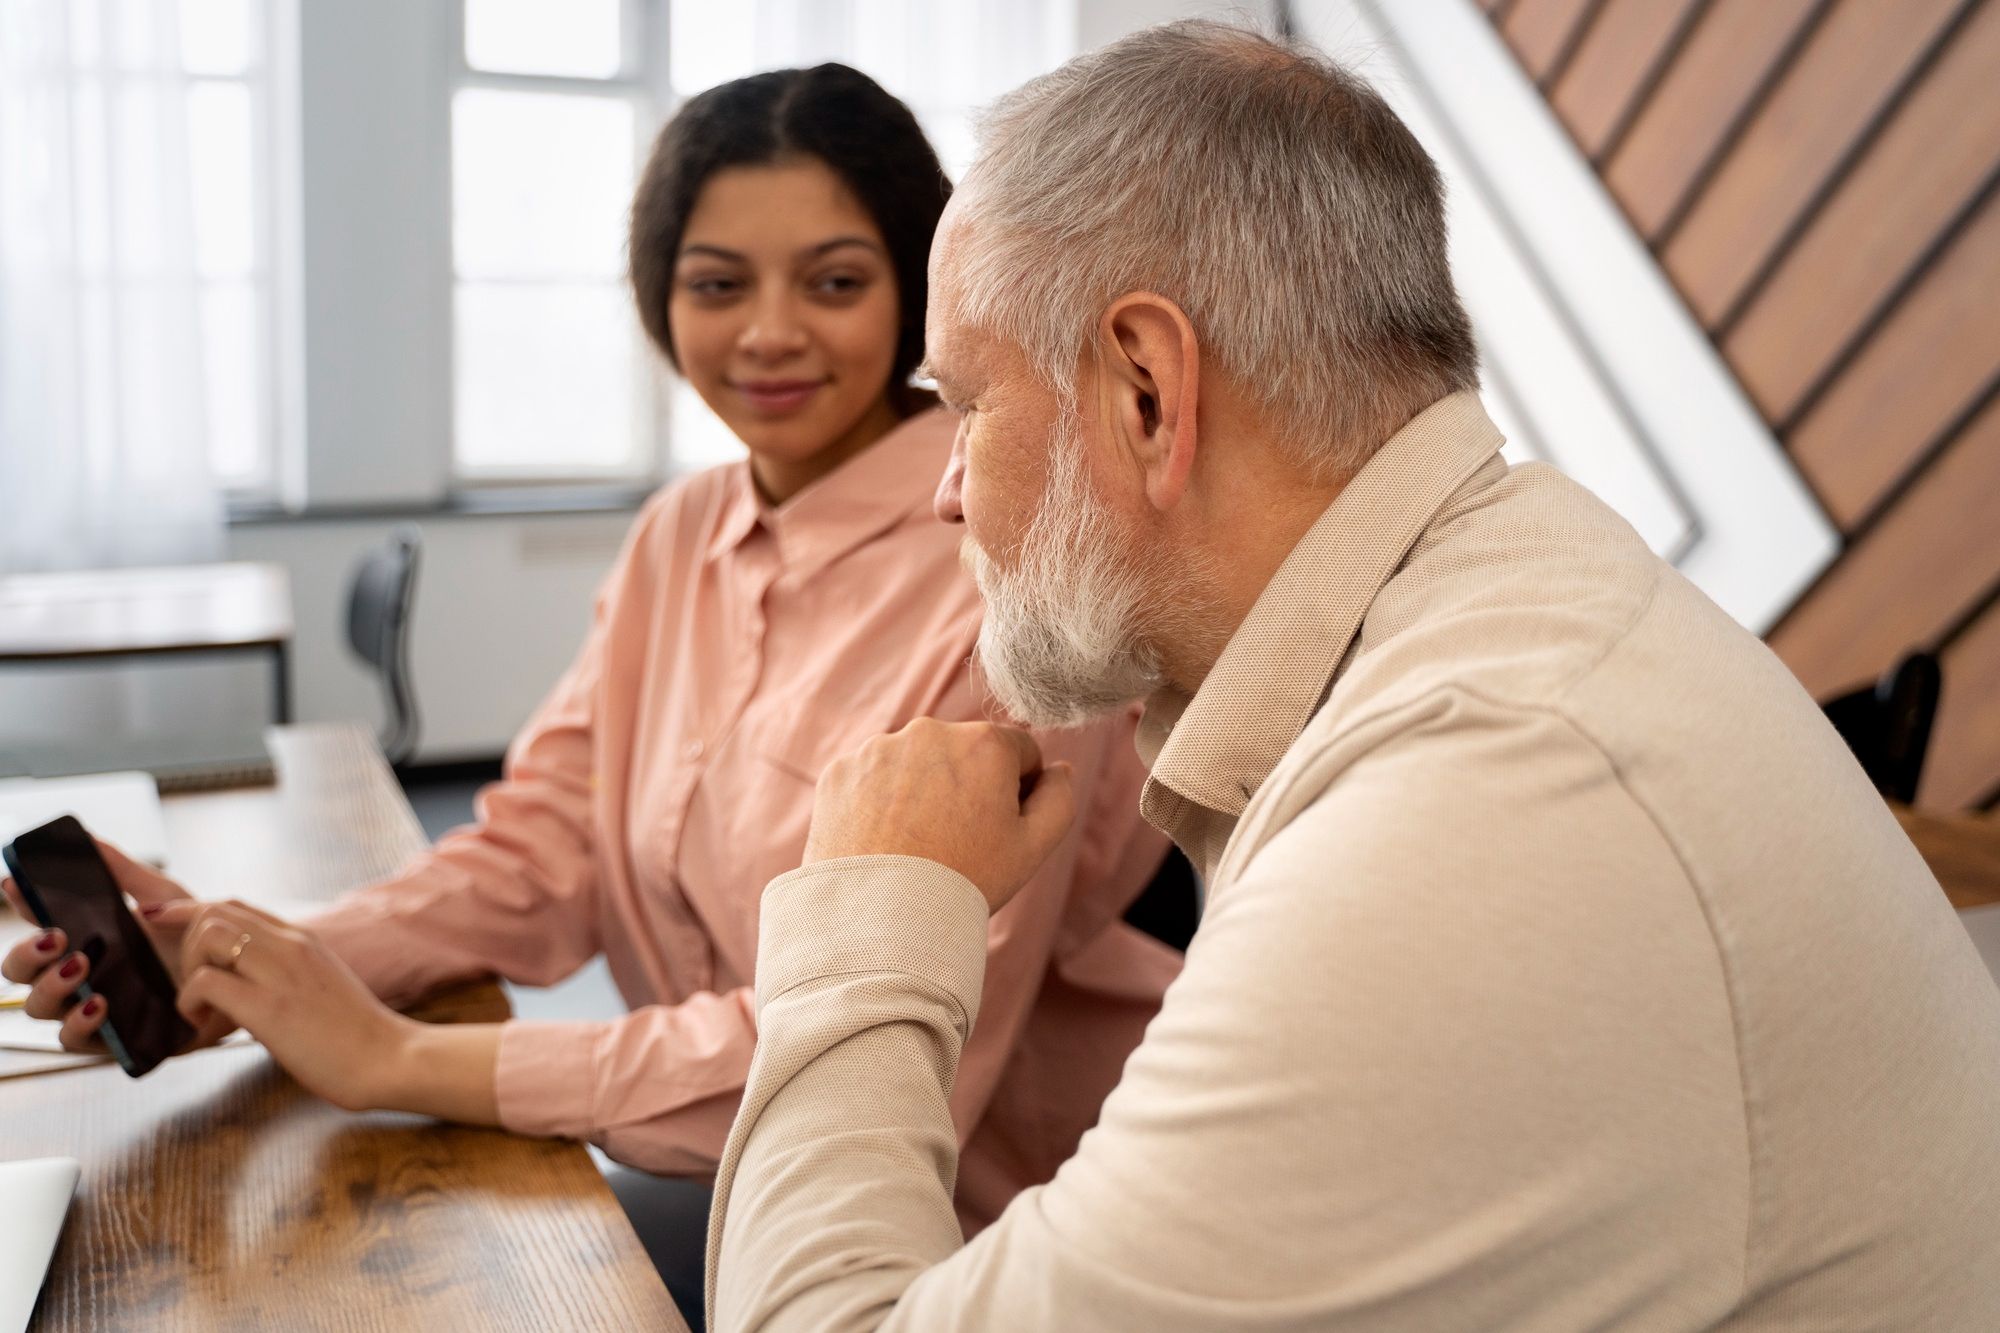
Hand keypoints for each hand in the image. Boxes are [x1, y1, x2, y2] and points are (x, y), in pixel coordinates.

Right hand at [1, 842, 236, 1055]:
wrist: (234, 974)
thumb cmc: (195, 937)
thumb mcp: (163, 898)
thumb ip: (124, 872)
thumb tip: (89, 838)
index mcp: (83, 938)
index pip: (36, 922)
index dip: (20, 902)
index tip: (16, 882)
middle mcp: (76, 975)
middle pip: (21, 972)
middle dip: (26, 954)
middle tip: (57, 938)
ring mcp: (87, 1007)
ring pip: (37, 1007)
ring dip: (49, 987)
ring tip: (80, 967)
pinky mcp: (110, 1039)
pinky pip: (72, 1041)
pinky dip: (77, 1023)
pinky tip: (98, 1003)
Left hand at [149, 898, 414, 1111]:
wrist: (390, 1058)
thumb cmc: (357, 1035)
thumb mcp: (323, 985)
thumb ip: (290, 972)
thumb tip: (253, 979)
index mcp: (303, 939)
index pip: (235, 905)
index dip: (190, 912)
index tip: (163, 924)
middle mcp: (291, 945)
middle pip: (214, 912)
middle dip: (184, 946)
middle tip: (195, 989)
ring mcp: (281, 973)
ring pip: (207, 936)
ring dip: (188, 972)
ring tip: (200, 1007)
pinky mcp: (269, 1007)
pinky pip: (206, 983)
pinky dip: (190, 1003)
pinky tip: (204, 1027)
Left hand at [803, 718, 1076, 911]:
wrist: (880, 917)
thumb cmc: (965, 881)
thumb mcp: (1033, 847)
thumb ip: (1059, 798)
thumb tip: (1061, 768)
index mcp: (985, 743)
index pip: (1020, 752)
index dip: (1018, 791)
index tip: (998, 828)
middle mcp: (930, 730)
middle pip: (964, 752)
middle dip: (967, 784)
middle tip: (956, 840)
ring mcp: (879, 748)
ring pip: (915, 762)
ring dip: (921, 788)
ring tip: (915, 843)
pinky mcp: (840, 770)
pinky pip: (871, 777)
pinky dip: (879, 800)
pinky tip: (882, 840)